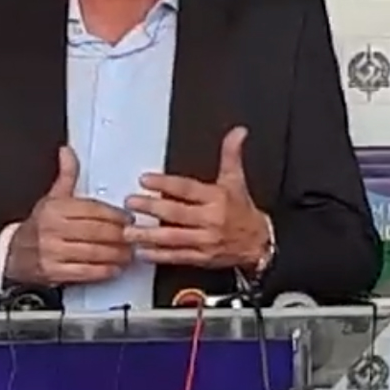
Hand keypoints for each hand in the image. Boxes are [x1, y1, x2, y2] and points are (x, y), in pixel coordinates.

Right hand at [5, 147, 132, 285]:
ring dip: (115, 254)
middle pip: (96, 231)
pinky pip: (84, 272)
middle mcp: (52, 229)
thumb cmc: (39, 225)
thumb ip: (67, 175)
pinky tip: (113, 269)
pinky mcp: (53, 272)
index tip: (129, 218)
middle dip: (119, 235)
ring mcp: (52, 252)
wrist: (13, 254)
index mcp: (55, 208)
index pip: (92, 209)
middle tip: (133, 237)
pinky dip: (102, 271)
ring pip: (93, 252)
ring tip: (128, 253)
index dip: (114, 215)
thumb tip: (68, 151)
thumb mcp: (52, 198)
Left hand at [123, 127, 269, 268]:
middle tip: (131, 203)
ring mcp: (205, 240)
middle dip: (151, 208)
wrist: (259, 243)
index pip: (187, 188)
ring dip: (149, 235)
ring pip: (173, 237)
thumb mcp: (236, 180)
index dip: (165, 183)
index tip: (145, 179)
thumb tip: (237, 132)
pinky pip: (177, 256)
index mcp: (217, 198)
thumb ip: (231, 154)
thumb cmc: (243, 211)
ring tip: (129, 232)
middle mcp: (210, 219)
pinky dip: (159, 255)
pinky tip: (143, 252)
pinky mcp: (201, 257)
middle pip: (176, 213)